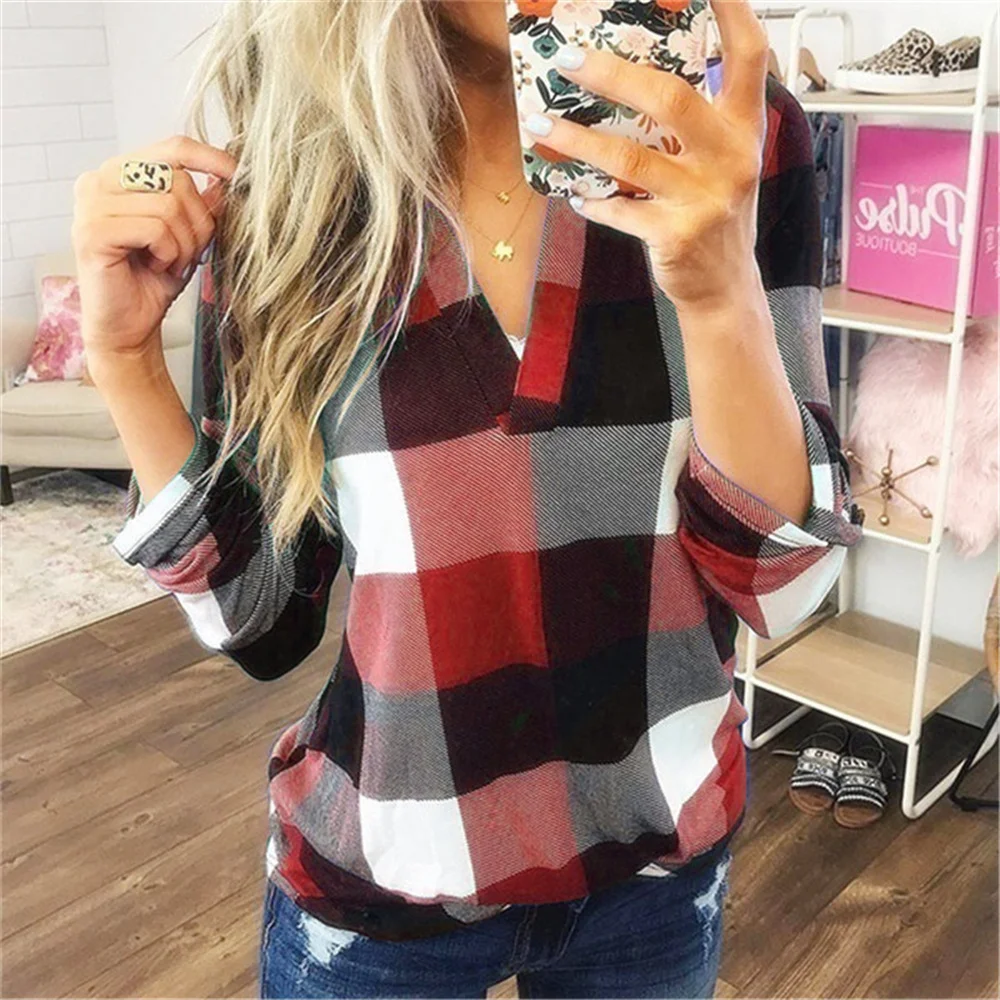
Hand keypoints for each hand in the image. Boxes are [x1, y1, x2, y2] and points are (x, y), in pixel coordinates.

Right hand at [72, 135, 235, 363]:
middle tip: (189, 252)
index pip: (173, 147)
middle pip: (177, 179)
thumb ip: (203, 203)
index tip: (239, 175)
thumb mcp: (189, 235)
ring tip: (171, 262)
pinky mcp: (92, 232)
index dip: (211, 158)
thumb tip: (229, 177)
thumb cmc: (154, 279)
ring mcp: (90, 204)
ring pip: (169, 205)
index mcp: (120, 174)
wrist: (131, 325)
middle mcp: (99, 181)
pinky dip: (169, 253)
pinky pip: (155, 228)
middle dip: (198, 222)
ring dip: (184, 243)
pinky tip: (158, 267)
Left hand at [522, 0, 768, 314]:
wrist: (725, 287)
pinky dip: (591, 200)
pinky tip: (571, 191)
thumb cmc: (714, 212)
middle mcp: (732, 158)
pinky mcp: (677, 235)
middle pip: (670, 99)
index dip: (731, 10)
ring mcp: (705, 199)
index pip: (749, 54)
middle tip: (566, 59)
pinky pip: (619, 211)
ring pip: (630, 158)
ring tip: (541, 123)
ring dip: (578, 139)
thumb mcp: (721, 160)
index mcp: (745, 128)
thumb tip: (632, 74)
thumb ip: (696, 122)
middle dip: (612, 75)